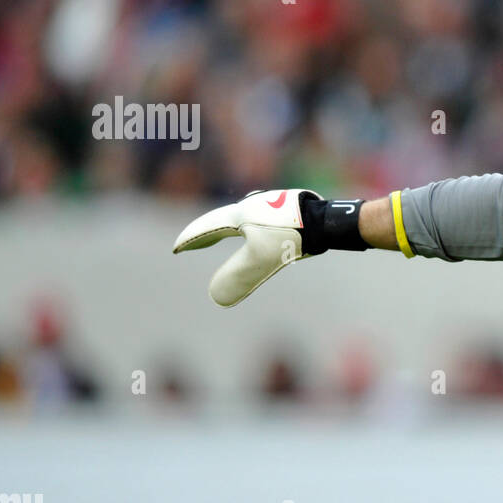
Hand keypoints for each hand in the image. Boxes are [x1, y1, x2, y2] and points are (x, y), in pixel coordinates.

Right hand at [172, 188, 321, 306]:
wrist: (325, 221)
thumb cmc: (292, 238)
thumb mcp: (261, 261)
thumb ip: (238, 277)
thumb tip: (216, 298)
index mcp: (240, 214)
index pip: (208, 228)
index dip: (192, 240)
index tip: (177, 249)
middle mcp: (252, 205)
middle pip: (222, 220)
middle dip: (207, 233)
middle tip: (193, 242)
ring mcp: (270, 204)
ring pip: (242, 217)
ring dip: (229, 228)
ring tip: (222, 235)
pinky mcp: (286, 208)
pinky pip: (259, 218)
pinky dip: (249, 228)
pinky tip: (258, 231)